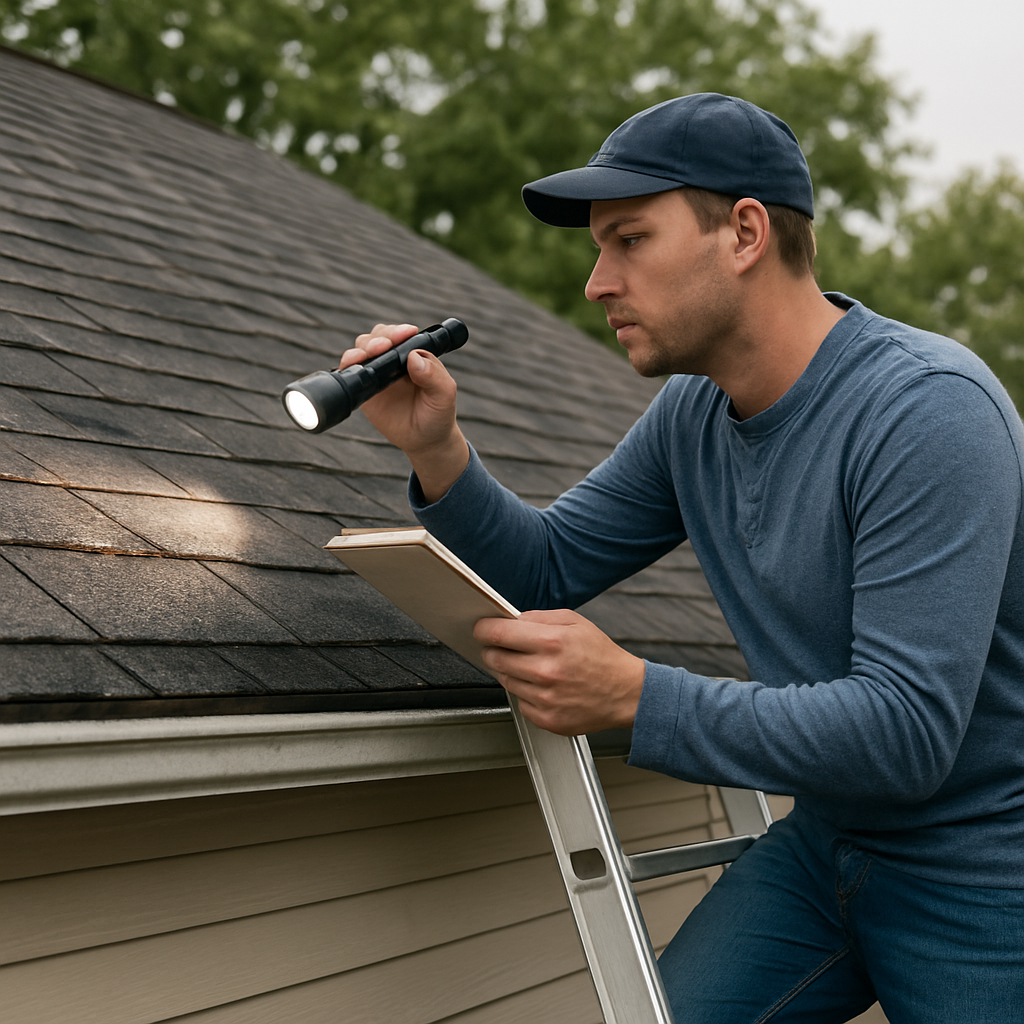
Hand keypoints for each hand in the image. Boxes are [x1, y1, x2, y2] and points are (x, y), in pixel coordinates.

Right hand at [340, 323, 468, 501]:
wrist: (425, 441)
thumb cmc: (438, 415)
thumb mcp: (444, 395)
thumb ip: (434, 375)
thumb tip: (414, 357)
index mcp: (414, 356)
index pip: (402, 335)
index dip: (400, 332)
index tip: (406, 333)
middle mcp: (394, 361)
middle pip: (379, 336)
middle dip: (380, 337)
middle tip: (385, 346)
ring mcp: (377, 373)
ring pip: (363, 349)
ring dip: (364, 347)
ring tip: (369, 354)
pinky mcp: (364, 389)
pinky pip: (351, 372)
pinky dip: (348, 365)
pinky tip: (351, 366)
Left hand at [474, 609, 644, 735]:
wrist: (627, 693)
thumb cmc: (602, 656)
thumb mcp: (575, 622)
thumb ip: (539, 617)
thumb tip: (510, 619)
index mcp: (552, 642)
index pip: (497, 633)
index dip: (483, 629)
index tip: (482, 628)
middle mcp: (546, 671)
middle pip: (494, 658)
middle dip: (493, 649)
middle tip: (504, 646)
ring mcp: (545, 698)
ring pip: (505, 680)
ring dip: (511, 671)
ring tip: (532, 666)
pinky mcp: (547, 719)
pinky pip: (519, 702)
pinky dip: (525, 693)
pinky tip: (544, 686)